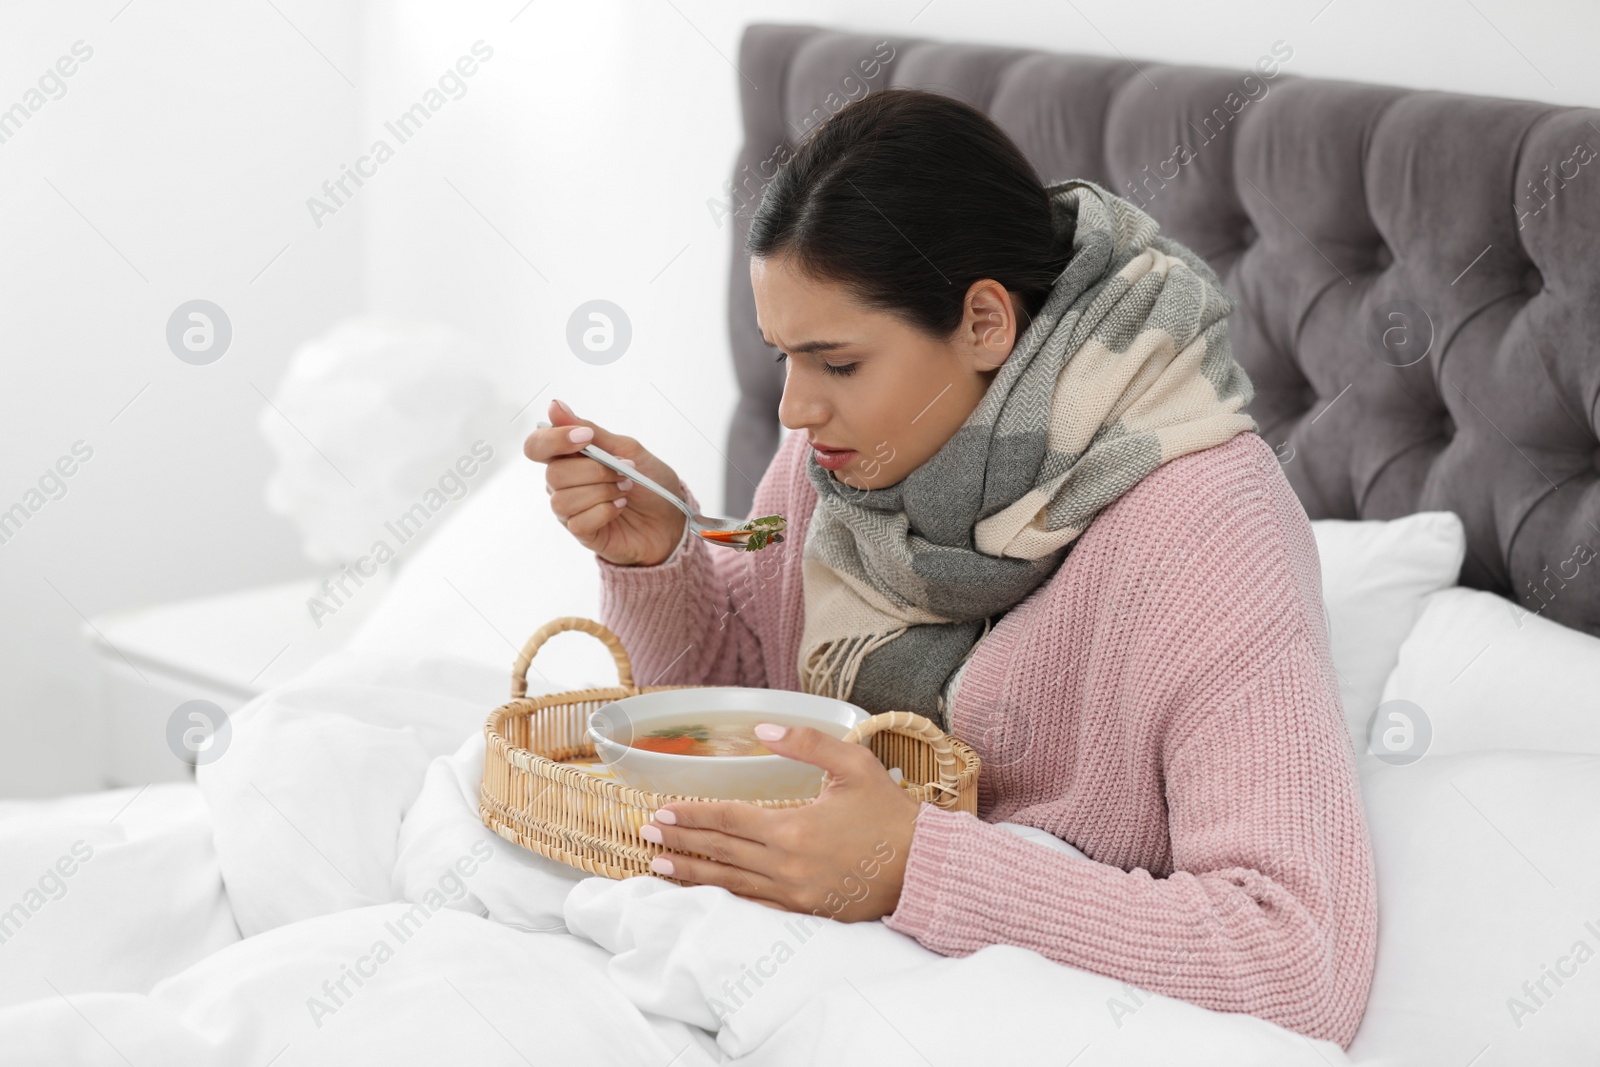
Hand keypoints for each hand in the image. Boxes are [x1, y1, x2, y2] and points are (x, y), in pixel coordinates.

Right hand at [522, 399, 687, 565]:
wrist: (672, 519)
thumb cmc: (651, 483)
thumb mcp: (627, 449)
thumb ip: (592, 431)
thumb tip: (556, 406)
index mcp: (571, 457)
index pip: (537, 446)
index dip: (553, 440)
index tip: (586, 437)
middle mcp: (564, 483)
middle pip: (554, 474)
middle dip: (595, 471)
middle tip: (623, 472)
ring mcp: (570, 509)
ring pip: (563, 499)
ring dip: (602, 492)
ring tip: (624, 490)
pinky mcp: (581, 532)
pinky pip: (578, 522)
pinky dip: (606, 511)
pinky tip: (619, 507)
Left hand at [639, 723, 922, 921]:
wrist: (921, 866)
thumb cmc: (888, 811)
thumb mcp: (853, 763)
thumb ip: (805, 743)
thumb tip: (762, 728)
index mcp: (793, 828)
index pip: (728, 820)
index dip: (692, 815)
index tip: (661, 810)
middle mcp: (786, 865)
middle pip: (721, 851)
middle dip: (681, 840)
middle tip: (645, 833)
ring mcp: (794, 893)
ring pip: (730, 882)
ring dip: (692, 872)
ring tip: (658, 865)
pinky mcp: (804, 911)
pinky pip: (754, 906)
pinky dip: (724, 898)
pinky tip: (704, 893)